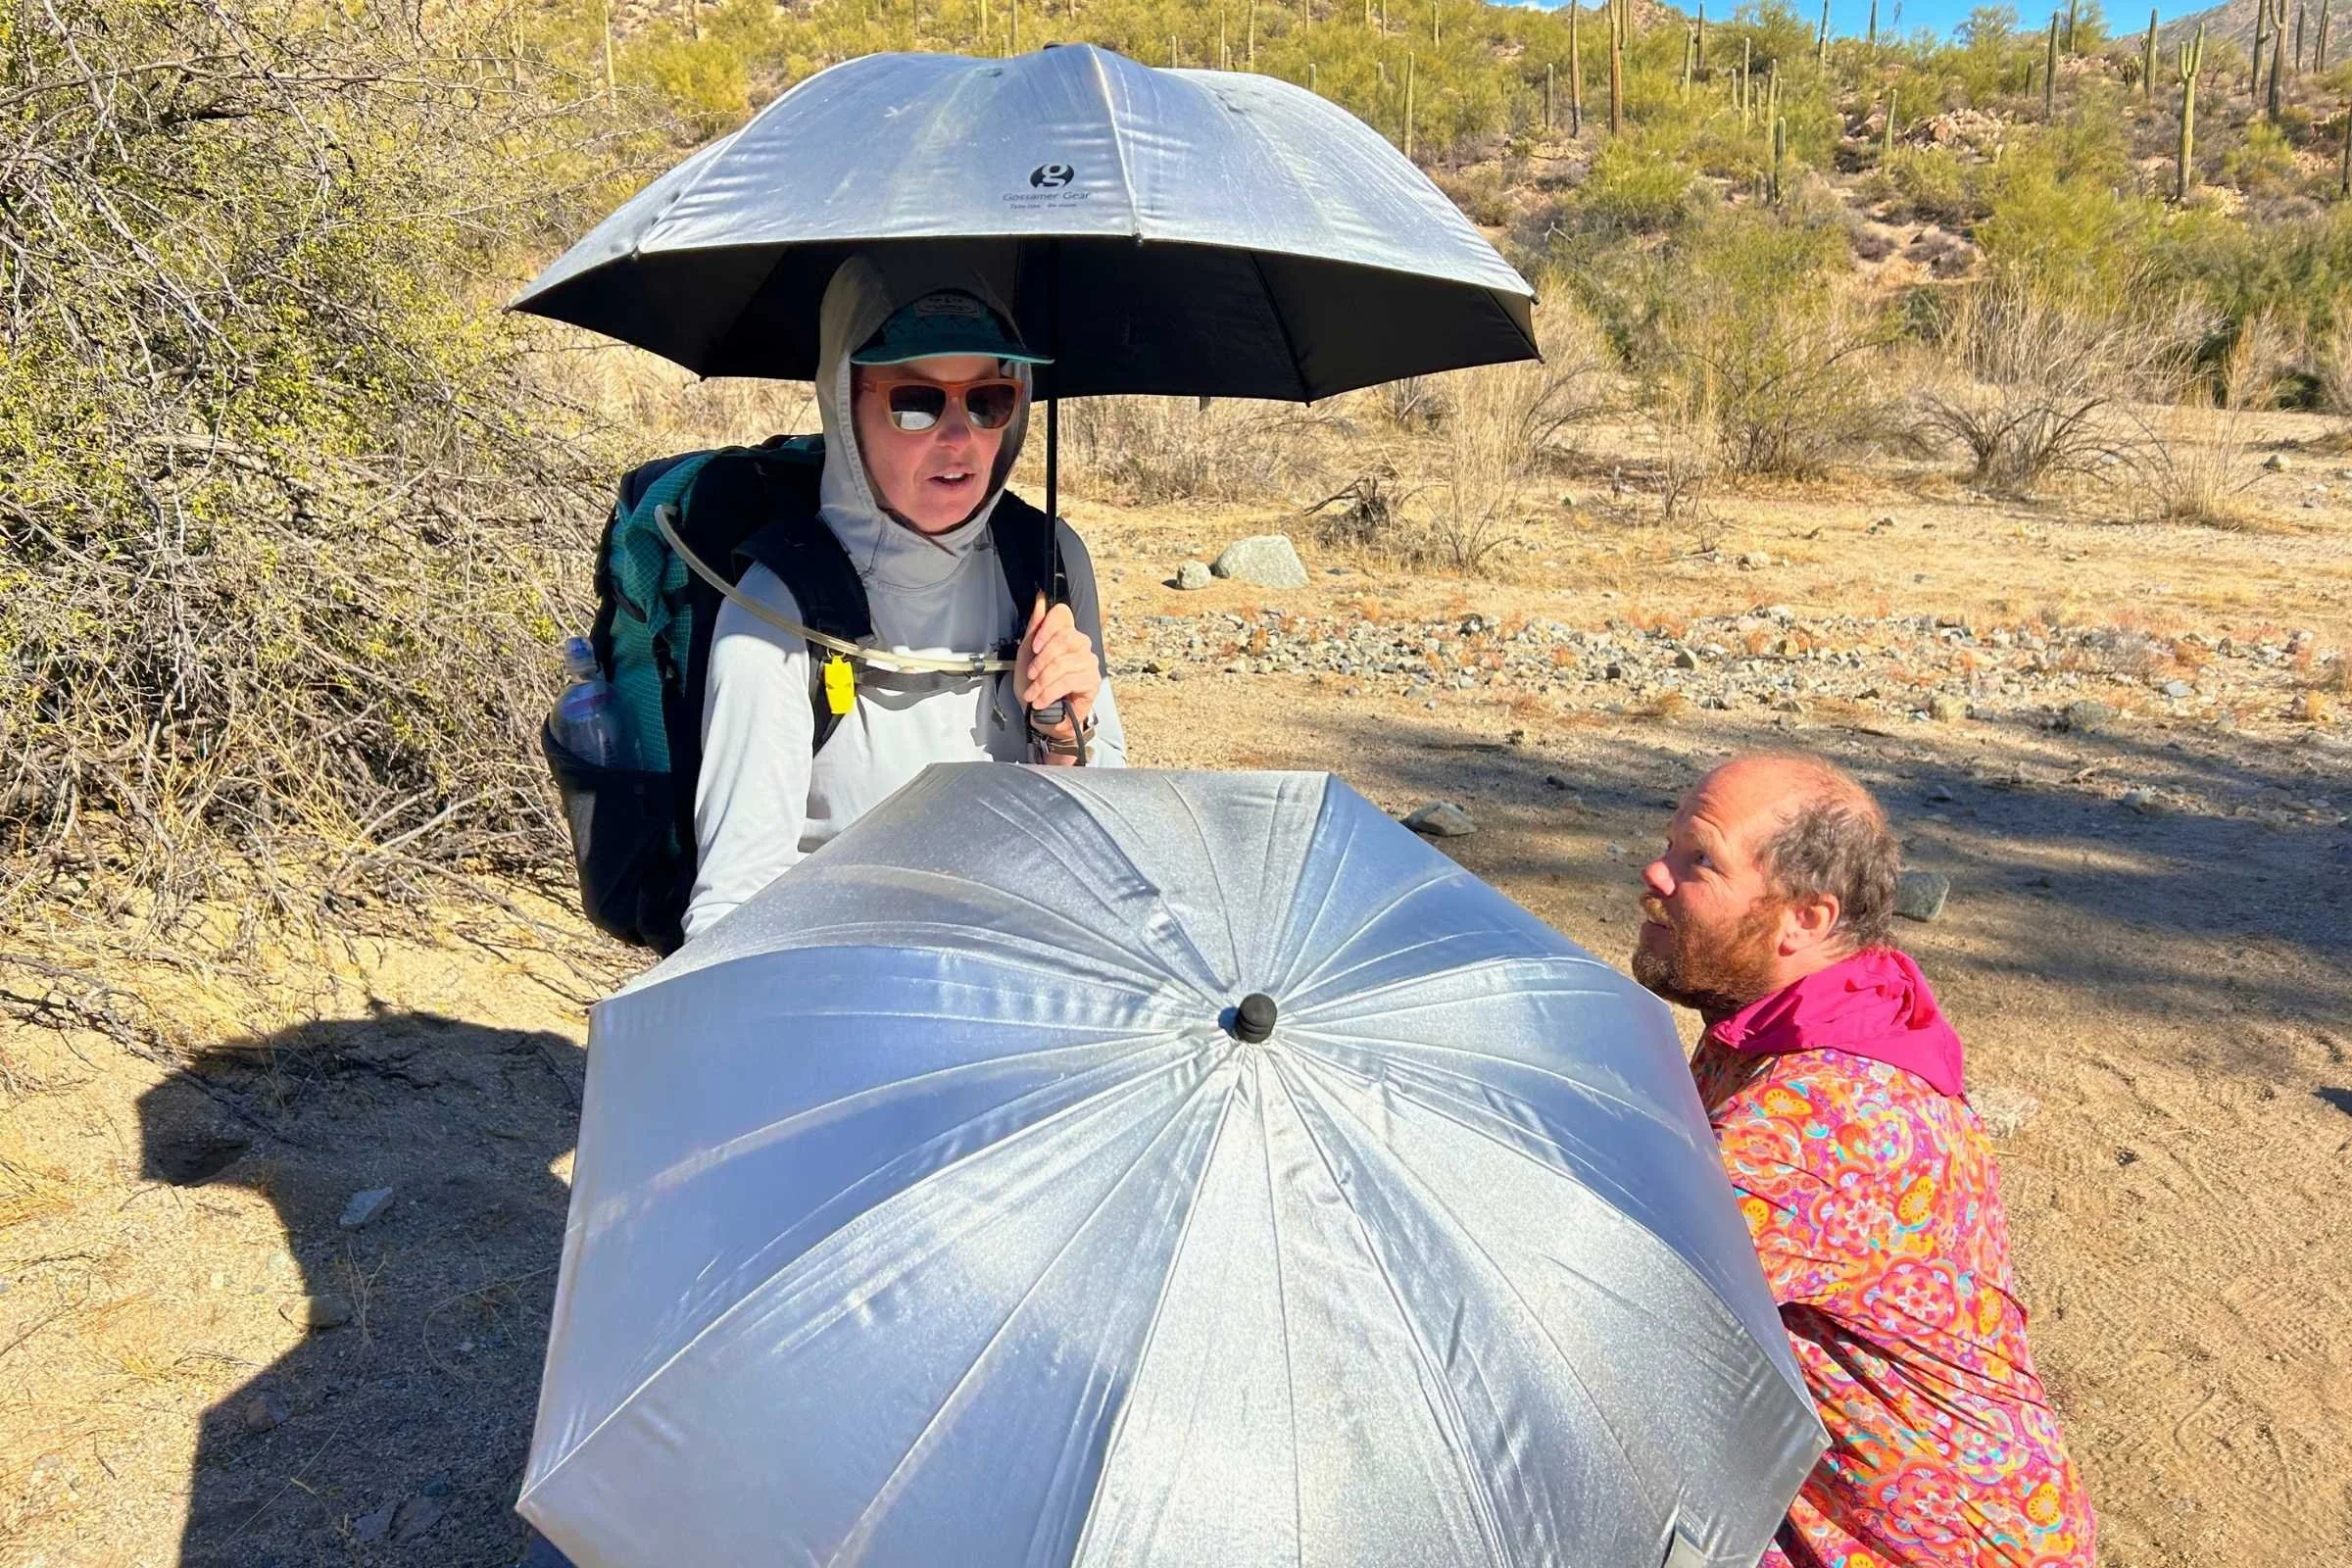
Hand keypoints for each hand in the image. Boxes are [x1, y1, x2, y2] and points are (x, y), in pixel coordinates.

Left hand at [1016, 593, 1096, 763]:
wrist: (1039, 717)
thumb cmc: (1034, 688)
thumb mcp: (1025, 656)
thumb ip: (1033, 628)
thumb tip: (1040, 600)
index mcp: (1063, 635)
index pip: (1062, 614)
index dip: (1047, 626)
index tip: (1035, 646)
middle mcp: (1079, 645)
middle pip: (1064, 637)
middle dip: (1041, 660)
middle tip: (1031, 675)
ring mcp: (1088, 662)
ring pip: (1064, 661)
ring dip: (1042, 680)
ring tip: (1033, 693)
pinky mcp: (1092, 681)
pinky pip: (1070, 679)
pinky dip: (1050, 691)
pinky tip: (1042, 699)